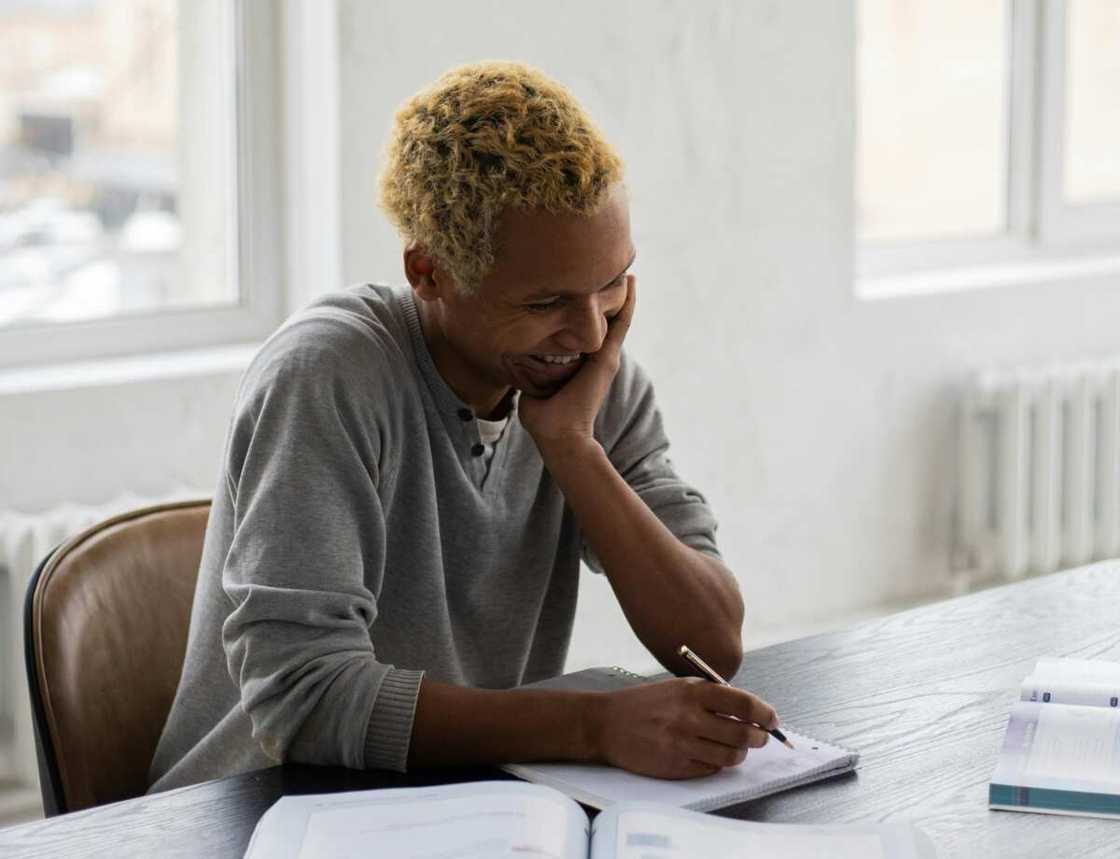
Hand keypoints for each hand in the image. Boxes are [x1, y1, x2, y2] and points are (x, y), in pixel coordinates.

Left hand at [518, 274, 635, 453]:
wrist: (560, 436)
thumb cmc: (544, 418)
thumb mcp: (534, 385)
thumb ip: (530, 370)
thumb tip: (515, 359)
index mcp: (581, 364)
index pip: (586, 330)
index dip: (587, 309)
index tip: (583, 284)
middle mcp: (598, 358)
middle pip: (604, 319)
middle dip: (606, 295)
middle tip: (609, 265)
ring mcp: (605, 358)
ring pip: (616, 317)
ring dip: (620, 293)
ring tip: (623, 267)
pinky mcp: (606, 359)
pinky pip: (620, 324)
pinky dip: (627, 303)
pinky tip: (630, 282)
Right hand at [591, 677, 779, 778]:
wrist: (607, 723)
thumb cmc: (645, 703)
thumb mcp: (677, 687)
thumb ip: (710, 695)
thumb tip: (748, 711)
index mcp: (693, 692)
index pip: (743, 705)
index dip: (765, 714)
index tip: (772, 719)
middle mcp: (689, 717)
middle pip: (743, 734)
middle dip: (759, 737)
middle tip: (760, 737)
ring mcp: (682, 744)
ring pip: (730, 756)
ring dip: (741, 754)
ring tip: (737, 748)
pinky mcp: (675, 766)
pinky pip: (710, 769)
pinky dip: (718, 764)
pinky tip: (711, 754)